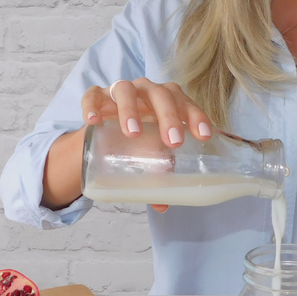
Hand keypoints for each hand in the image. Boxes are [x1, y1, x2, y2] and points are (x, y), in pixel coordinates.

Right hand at [81, 78, 213, 211]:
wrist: (103, 127)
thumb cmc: (136, 138)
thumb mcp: (148, 153)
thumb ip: (157, 173)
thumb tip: (163, 205)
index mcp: (166, 102)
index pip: (185, 103)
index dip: (196, 116)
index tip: (204, 136)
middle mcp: (145, 92)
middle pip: (160, 94)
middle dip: (169, 116)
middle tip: (173, 142)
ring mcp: (119, 91)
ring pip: (126, 90)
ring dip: (131, 110)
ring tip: (133, 132)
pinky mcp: (95, 96)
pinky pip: (92, 96)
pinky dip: (92, 106)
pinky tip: (93, 121)